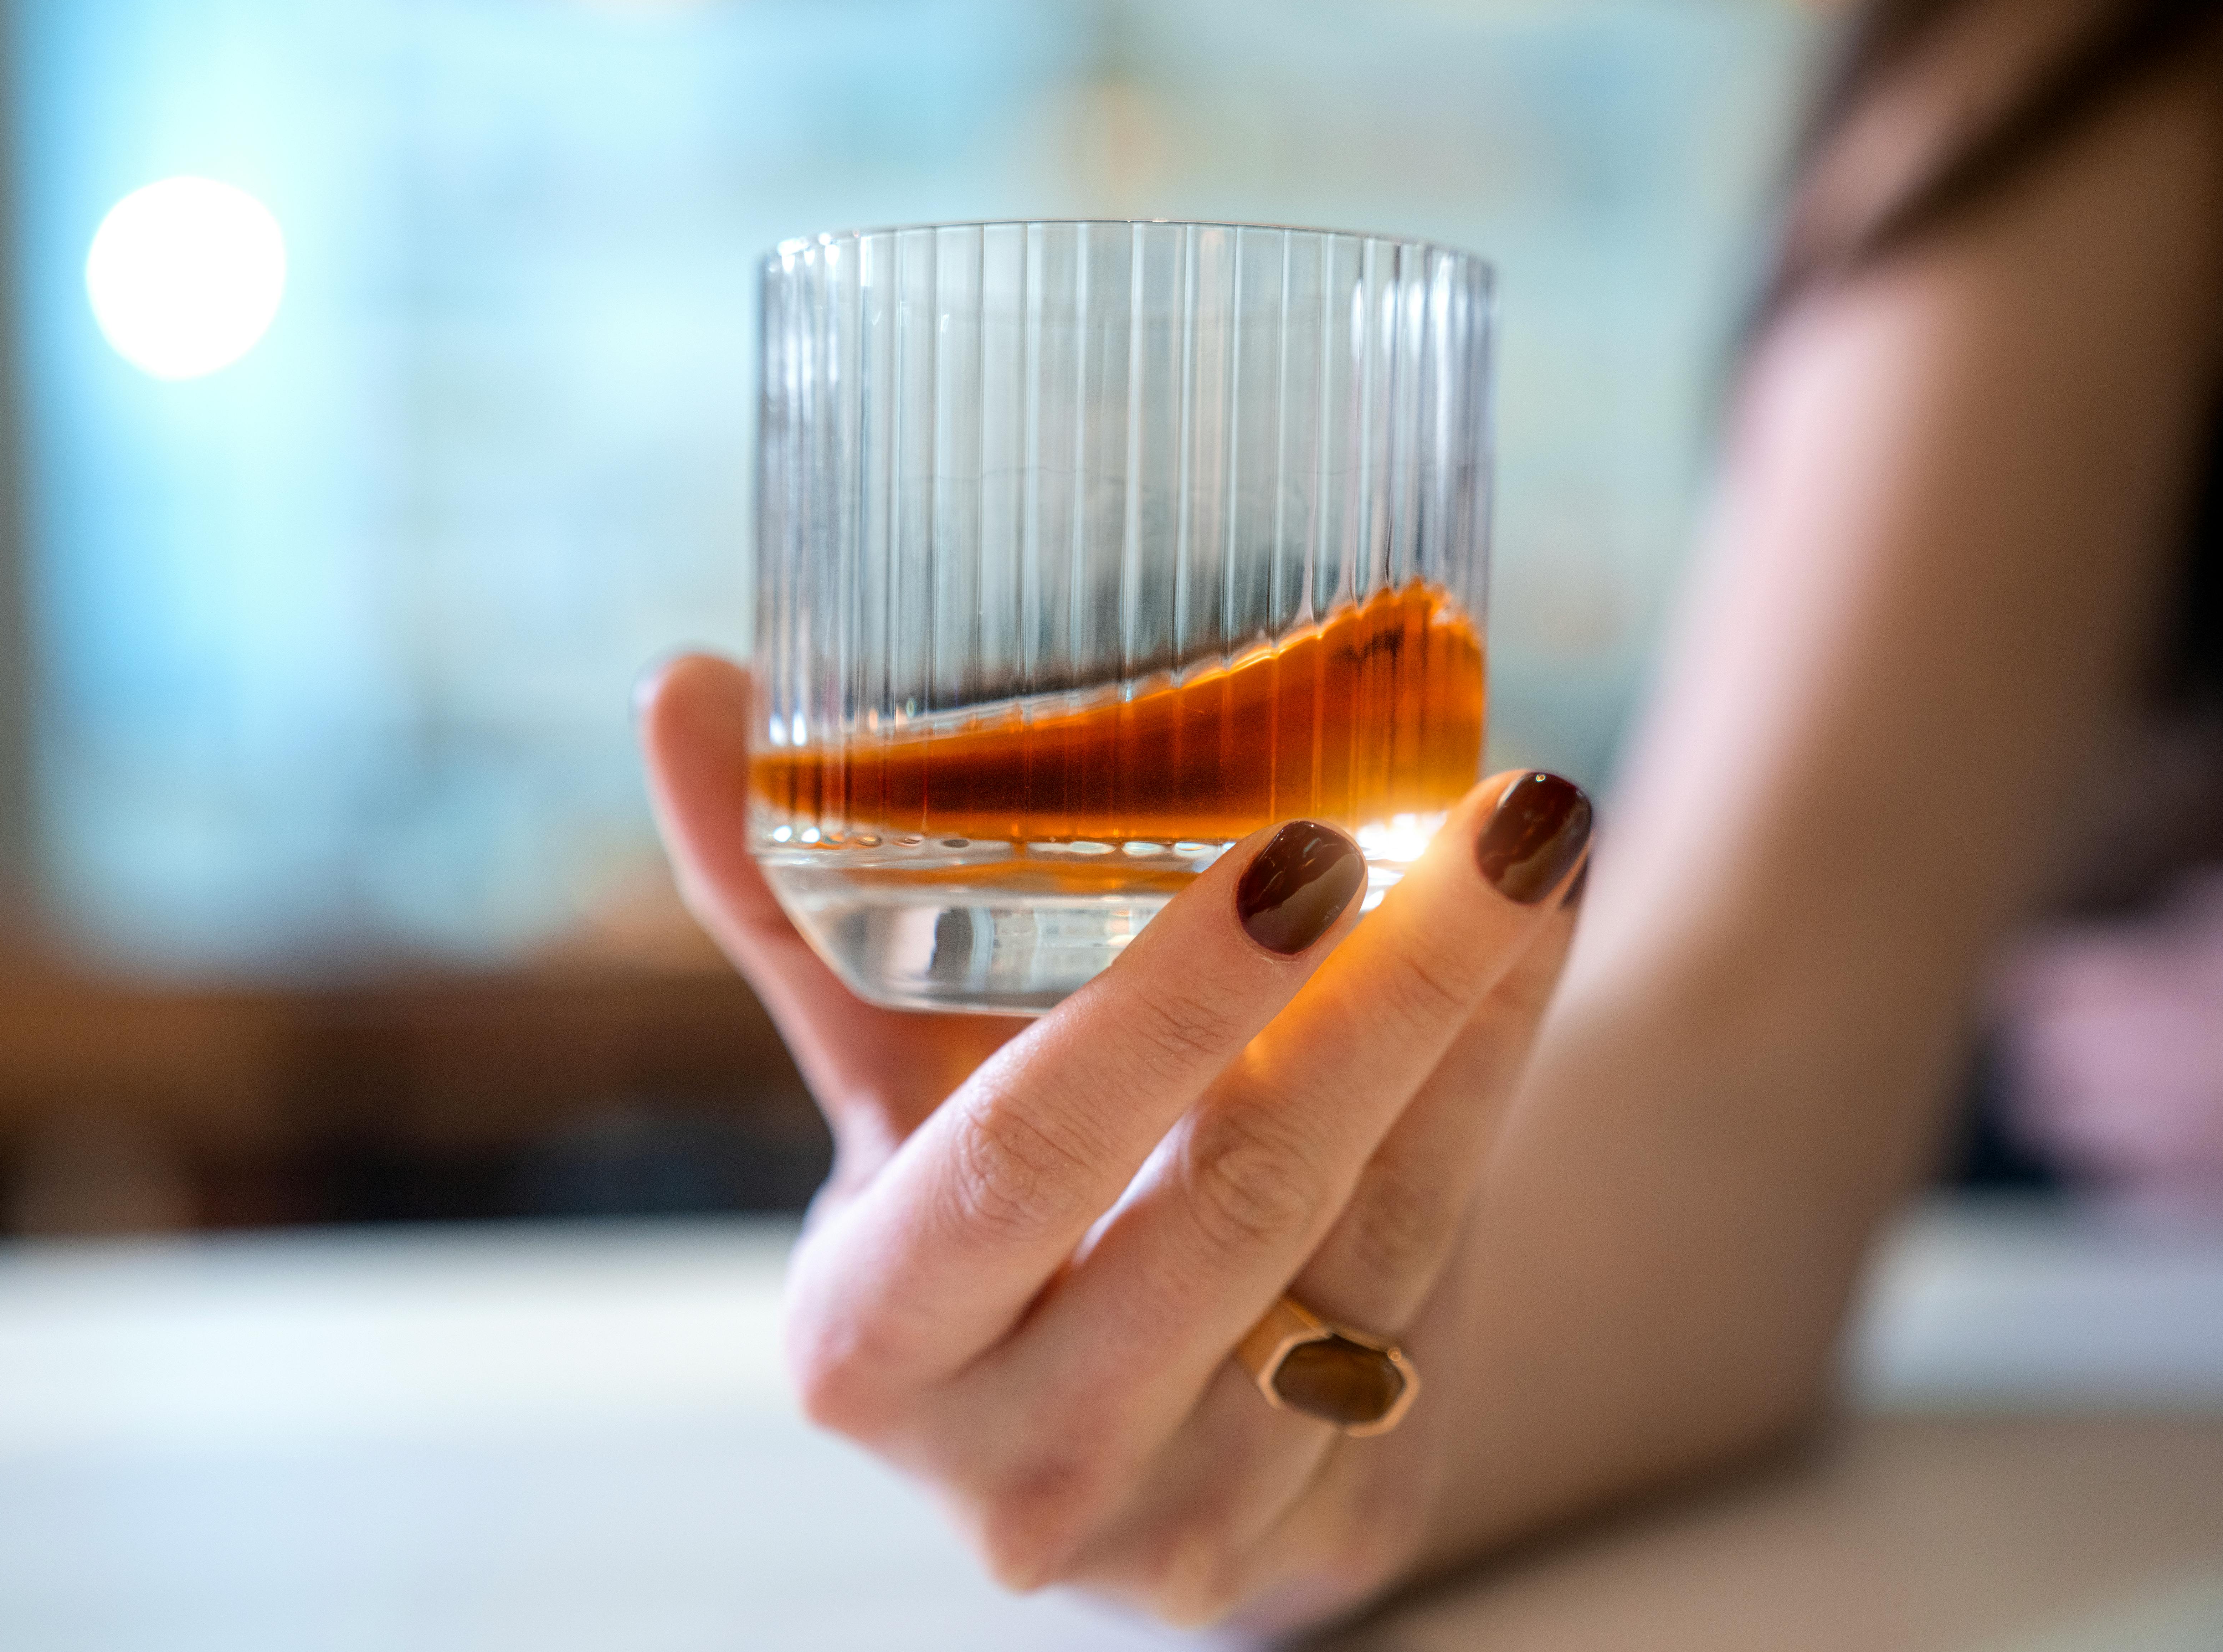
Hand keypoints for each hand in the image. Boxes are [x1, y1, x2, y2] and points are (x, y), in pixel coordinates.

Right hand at [637, 654, 1589, 1631]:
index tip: (1294, 849)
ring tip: (1542, 841)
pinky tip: (1530, 965)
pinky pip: (1430, 1297)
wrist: (1097, 1403)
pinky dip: (1488, 1112)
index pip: (1016, 1166)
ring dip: (1474, 1030)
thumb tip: (680, 685)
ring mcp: (1184, 1525)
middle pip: (1231, 1207)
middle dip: (1387, 994)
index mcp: (869, 1346)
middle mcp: (1016, 1467)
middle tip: (1499, 809)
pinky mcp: (1325, 1537)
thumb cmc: (975, 1206)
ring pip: (1364, 1248)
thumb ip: (800, 912)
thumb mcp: (885, 1086)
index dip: (1154, 1014)